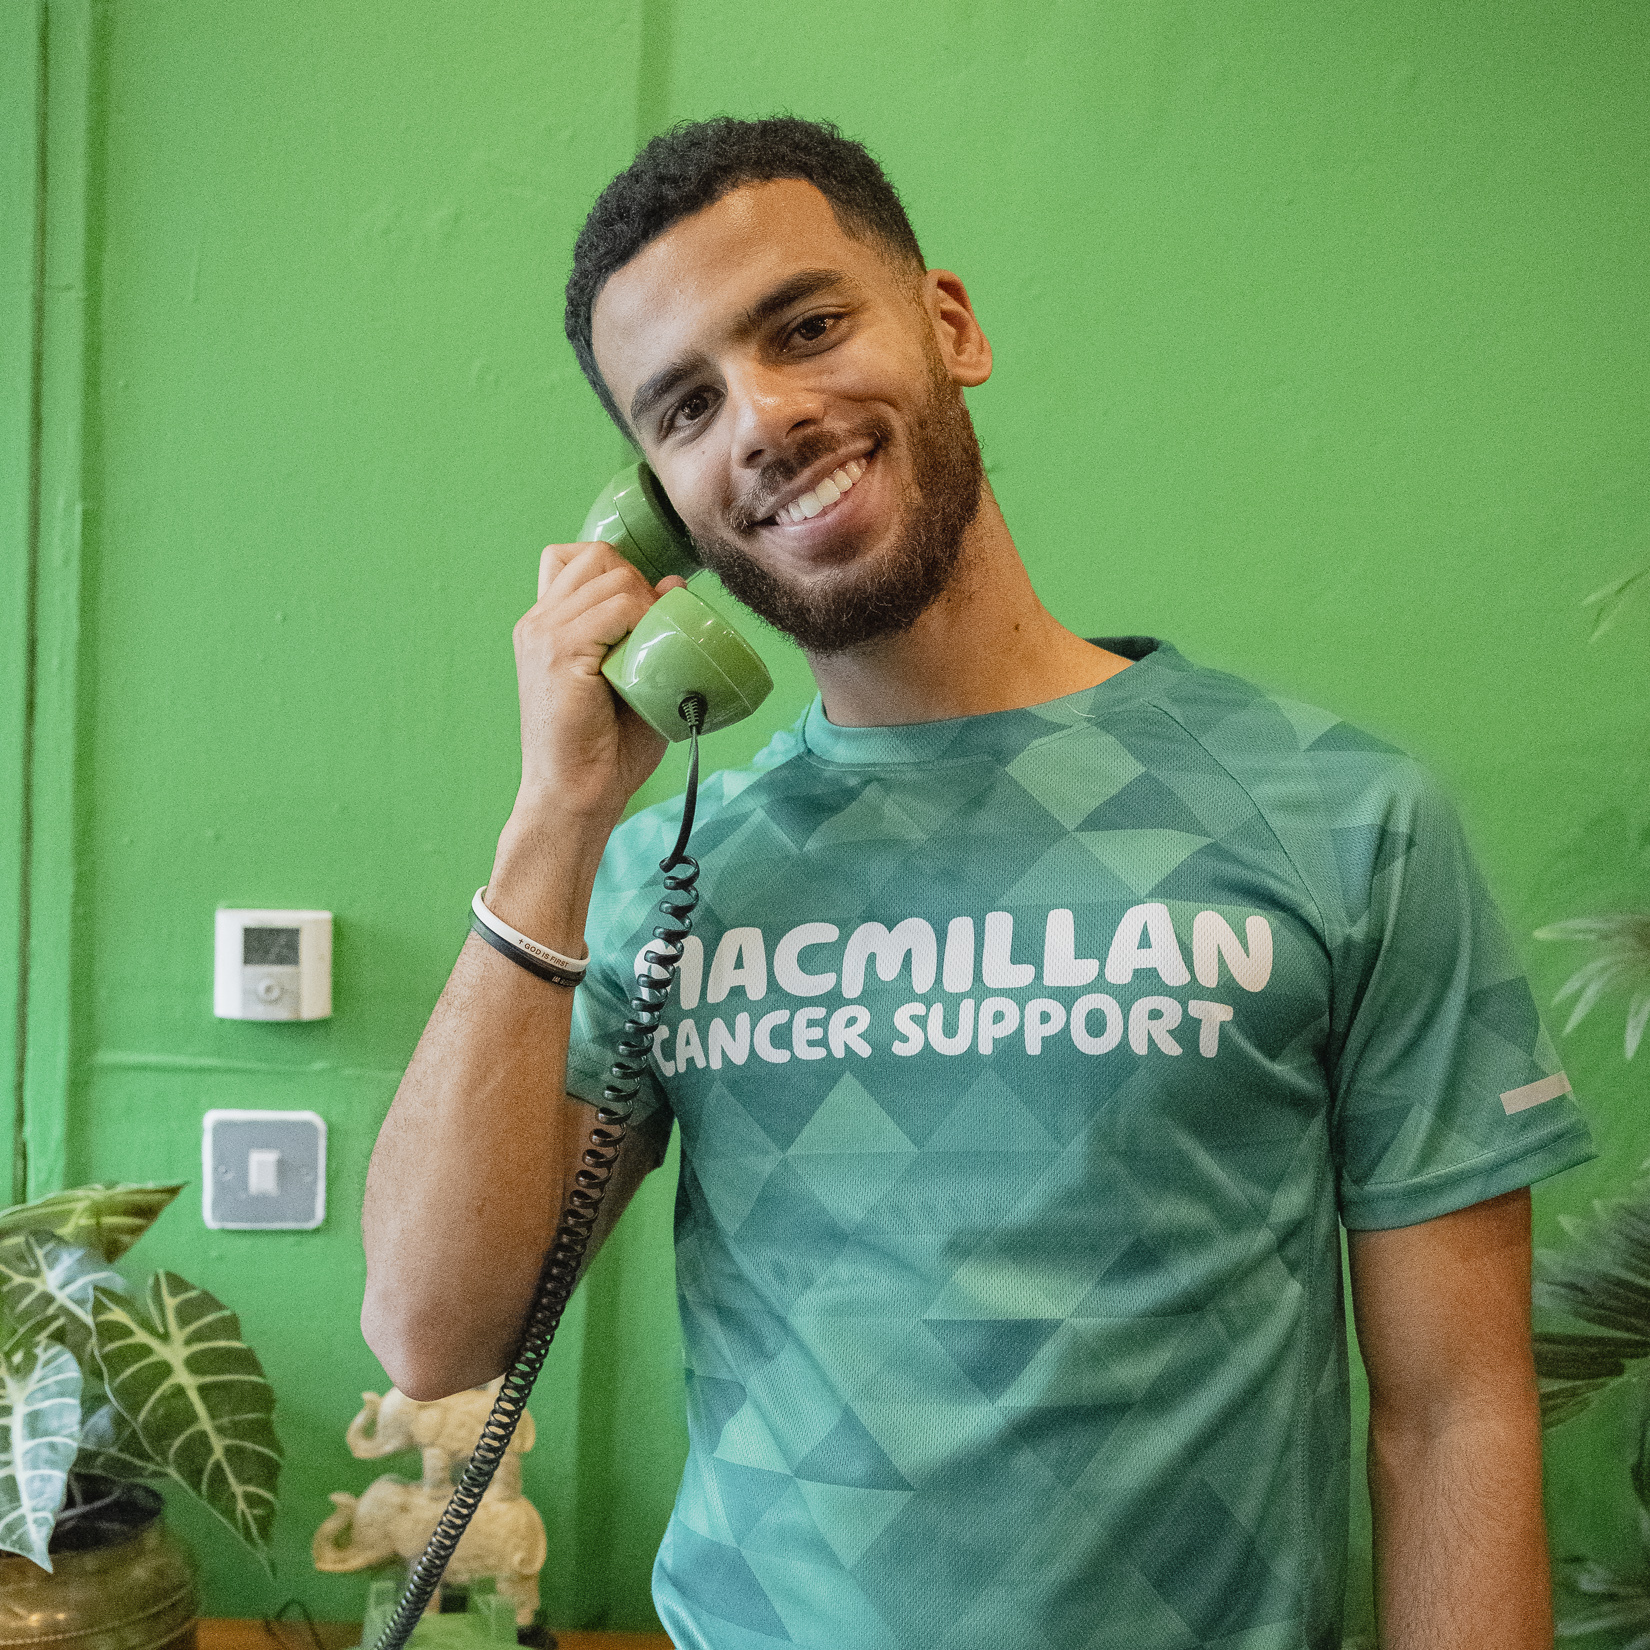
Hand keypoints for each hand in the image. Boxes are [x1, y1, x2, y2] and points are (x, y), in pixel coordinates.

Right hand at [510, 541, 687, 827]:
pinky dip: (643, 620)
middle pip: (597, 555)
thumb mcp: (630, 679)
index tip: (641, 614)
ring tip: (650, 649)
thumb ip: (647, 630)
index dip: (618, 572)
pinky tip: (647, 656)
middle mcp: (538, 621)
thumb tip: (674, 584)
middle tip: (651, 633)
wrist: (575, 797)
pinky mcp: (559, 651)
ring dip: (645, 604)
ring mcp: (544, 633)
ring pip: (613, 575)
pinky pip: (617, 607)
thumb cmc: (604, 750)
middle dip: (636, 581)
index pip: (575, 556)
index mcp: (545, 625)